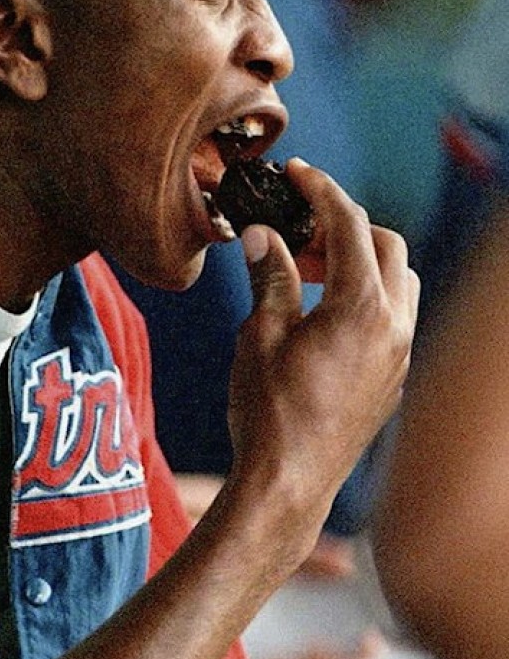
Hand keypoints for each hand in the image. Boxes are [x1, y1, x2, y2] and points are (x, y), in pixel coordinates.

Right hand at [227, 160, 418, 514]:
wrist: (289, 483)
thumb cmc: (269, 411)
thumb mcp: (260, 334)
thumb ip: (269, 276)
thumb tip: (261, 234)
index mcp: (360, 307)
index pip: (348, 224)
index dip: (319, 190)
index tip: (295, 174)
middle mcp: (393, 326)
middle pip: (384, 244)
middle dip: (342, 225)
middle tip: (295, 233)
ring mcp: (399, 355)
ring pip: (399, 280)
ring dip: (361, 261)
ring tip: (309, 274)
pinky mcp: (393, 379)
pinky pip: (395, 317)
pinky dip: (367, 296)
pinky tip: (323, 314)